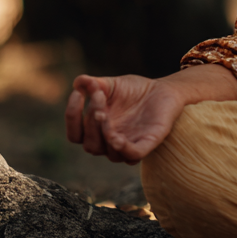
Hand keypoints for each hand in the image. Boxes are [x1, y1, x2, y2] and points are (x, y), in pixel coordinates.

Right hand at [65, 64, 236, 163]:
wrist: (165, 90)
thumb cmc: (136, 90)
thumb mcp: (112, 85)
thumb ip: (94, 84)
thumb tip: (78, 82)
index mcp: (97, 130)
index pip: (75, 134)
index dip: (72, 116)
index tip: (78, 93)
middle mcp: (110, 142)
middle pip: (89, 144)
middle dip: (90, 120)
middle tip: (99, 97)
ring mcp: (128, 144)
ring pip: (107, 152)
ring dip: (103, 133)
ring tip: (106, 112)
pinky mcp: (147, 144)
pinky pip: (131, 155)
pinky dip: (122, 149)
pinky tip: (115, 137)